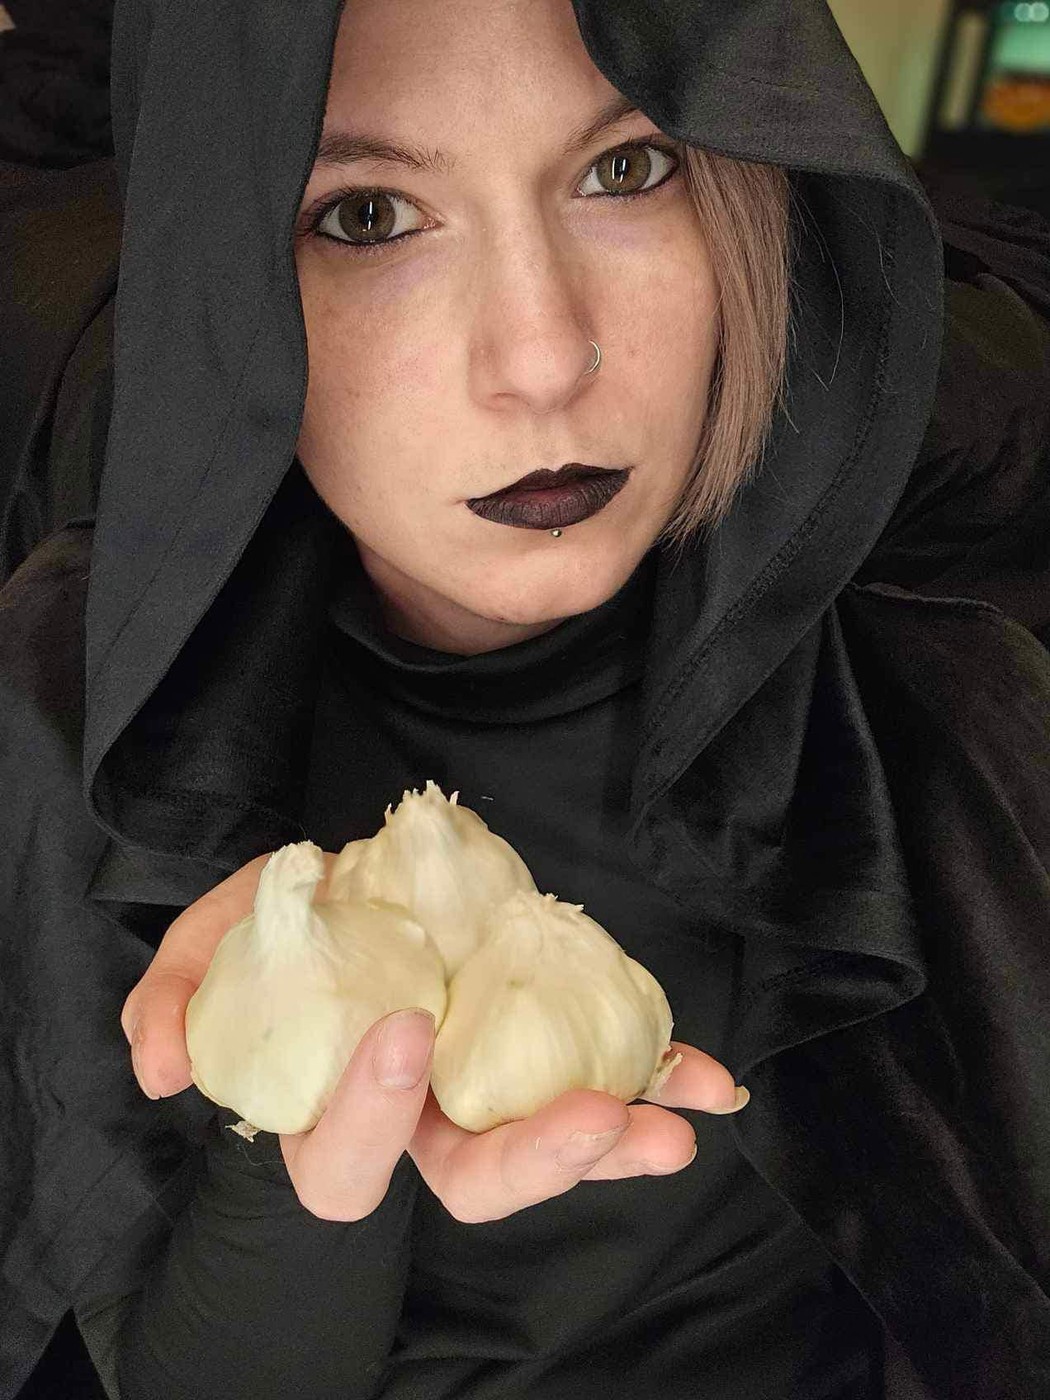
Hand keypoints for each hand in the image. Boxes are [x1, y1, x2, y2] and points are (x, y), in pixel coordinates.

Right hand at [122, 854, 748, 1224]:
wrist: (356, 886)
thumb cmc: (276, 936)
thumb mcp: (206, 950)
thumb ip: (170, 1002)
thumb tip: (160, 1068)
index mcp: (338, 1111)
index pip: (346, 1160)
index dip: (371, 1112)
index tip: (402, 1027)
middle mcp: (422, 1120)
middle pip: (474, 1182)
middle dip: (537, 1162)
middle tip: (596, 1121)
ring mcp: (489, 1085)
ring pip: (553, 1144)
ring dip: (620, 1136)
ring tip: (676, 1119)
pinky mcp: (542, 1040)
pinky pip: (607, 1072)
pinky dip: (662, 1079)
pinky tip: (712, 1082)